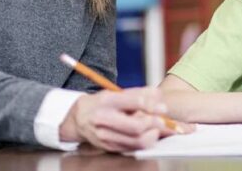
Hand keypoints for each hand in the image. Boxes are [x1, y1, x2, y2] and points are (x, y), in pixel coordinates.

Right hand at [60, 88, 190, 151]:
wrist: (77, 119)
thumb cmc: (101, 103)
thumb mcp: (116, 93)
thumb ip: (139, 93)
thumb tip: (159, 97)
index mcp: (107, 101)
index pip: (133, 102)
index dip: (152, 106)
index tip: (163, 108)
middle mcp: (104, 119)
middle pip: (136, 126)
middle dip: (155, 124)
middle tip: (164, 120)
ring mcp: (105, 136)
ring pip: (136, 141)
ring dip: (152, 136)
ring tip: (158, 129)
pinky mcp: (108, 147)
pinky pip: (131, 148)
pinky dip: (144, 142)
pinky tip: (149, 135)